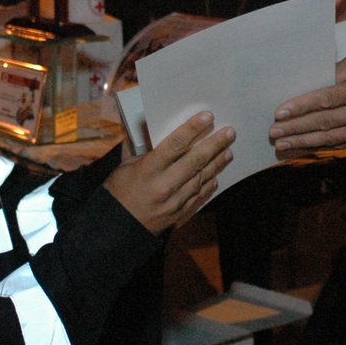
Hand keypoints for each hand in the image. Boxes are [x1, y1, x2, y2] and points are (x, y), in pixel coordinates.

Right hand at [104, 112, 234, 234]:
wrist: (116, 228)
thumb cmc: (117, 192)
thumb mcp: (123, 166)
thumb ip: (139, 146)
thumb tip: (147, 125)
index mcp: (148, 170)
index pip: (175, 144)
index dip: (192, 129)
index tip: (207, 116)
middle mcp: (163, 185)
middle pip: (195, 161)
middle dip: (214, 145)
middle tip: (230, 132)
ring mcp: (173, 202)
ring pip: (201, 179)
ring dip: (216, 164)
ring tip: (228, 151)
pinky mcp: (178, 215)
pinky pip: (198, 198)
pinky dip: (208, 187)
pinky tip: (216, 177)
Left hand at [269, 52, 345, 154]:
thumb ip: (332, 74)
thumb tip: (305, 86)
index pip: (326, 100)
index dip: (301, 107)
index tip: (279, 112)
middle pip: (326, 122)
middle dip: (297, 128)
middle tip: (274, 132)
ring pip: (333, 138)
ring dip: (305, 142)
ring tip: (283, 144)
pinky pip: (343, 144)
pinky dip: (322, 146)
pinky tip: (305, 146)